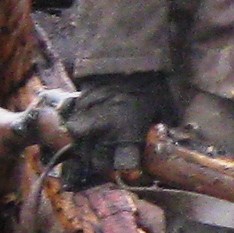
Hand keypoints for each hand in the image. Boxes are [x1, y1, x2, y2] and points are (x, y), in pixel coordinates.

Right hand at [58, 71, 172, 187]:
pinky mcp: (75, 113)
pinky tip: (86, 136)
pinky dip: (78, 139)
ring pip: (81, 152)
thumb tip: (160, 145)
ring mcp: (85, 123)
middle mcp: (103, 133)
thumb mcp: (161, 111)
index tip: (134, 172)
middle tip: (115, 162)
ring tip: (99, 152)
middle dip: (107, 167)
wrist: (122, 60)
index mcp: (127, 135)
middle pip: (99, 164)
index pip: (124, 167)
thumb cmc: (148, 86)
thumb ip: (156, 132)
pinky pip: (71, 134)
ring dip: (90, 155)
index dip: (130, 172)